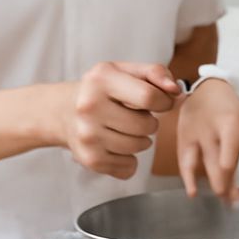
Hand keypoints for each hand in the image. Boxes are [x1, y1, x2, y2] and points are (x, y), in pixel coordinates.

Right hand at [65, 61, 180, 178]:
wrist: (60, 111)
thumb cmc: (103, 90)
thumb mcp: (126, 70)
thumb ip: (156, 73)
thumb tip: (177, 91)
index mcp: (102, 79)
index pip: (150, 97)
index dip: (164, 102)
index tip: (159, 102)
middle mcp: (90, 107)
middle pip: (147, 126)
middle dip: (150, 122)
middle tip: (135, 116)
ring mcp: (87, 135)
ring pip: (140, 147)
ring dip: (141, 140)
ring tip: (125, 129)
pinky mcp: (88, 159)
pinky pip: (129, 167)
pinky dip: (130, 159)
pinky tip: (116, 144)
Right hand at [176, 79, 238, 200]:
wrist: (208, 88)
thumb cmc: (232, 114)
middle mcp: (226, 126)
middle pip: (229, 163)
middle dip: (232, 187)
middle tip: (236, 201)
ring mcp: (204, 131)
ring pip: (210, 165)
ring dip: (217, 186)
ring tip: (223, 197)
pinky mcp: (186, 136)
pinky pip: (186, 162)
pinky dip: (190, 179)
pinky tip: (193, 192)